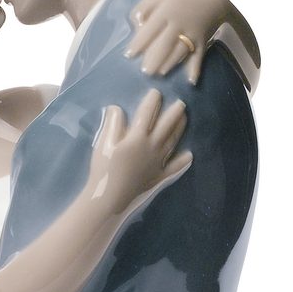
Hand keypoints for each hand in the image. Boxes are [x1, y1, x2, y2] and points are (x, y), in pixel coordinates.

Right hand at [86, 89, 191, 216]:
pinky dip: (182, 160)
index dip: (152, 101)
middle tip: (181, 103)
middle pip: (166, 125)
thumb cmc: (104, 170)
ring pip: (172, 141)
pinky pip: (174, 167)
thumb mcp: (103, 144)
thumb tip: (117, 108)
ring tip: (185, 118)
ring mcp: (158, 163)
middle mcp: (152, 147)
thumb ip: (113, 124)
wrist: (110, 199)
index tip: (156, 92)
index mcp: (137, 137)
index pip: (147, 114)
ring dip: (180, 128)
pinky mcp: (159, 177)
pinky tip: (189, 155)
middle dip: (174, 112)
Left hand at [125, 0, 224, 83]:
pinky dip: (196, 69)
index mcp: (166, 11)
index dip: (139, 43)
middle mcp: (179, 23)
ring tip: (159, 74)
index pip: (150, 29)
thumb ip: (145, 6)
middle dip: (154, 58)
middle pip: (165, 43)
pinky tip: (191, 81)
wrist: (211, 0)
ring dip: (170, 63)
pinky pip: (199, 56)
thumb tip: (135, 23)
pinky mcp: (202, 41)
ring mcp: (192, 33)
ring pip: (180, 51)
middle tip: (144, 71)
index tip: (129, 55)